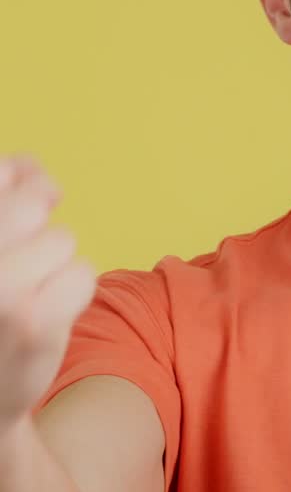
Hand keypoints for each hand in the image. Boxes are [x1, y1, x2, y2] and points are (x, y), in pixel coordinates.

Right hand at [0, 154, 96, 435]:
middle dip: (39, 229)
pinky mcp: (34, 321)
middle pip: (35, 204)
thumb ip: (3, 196)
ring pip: (62, 241)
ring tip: (24, 300)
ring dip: (54, 267)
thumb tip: (31, 169)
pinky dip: (72, 294)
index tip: (16, 227)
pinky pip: (82, 275)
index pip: (2, 176)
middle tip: (25, 266)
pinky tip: (43, 317)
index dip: (21, 188)